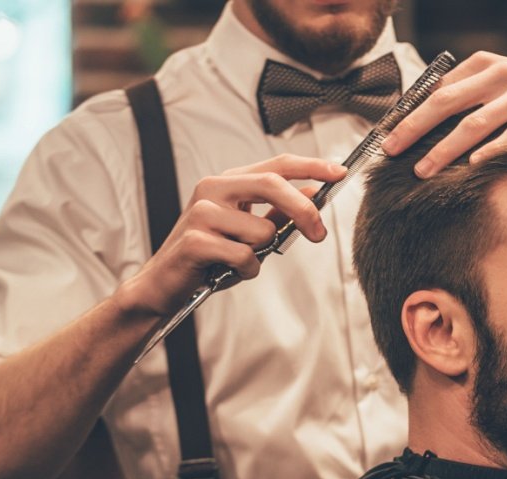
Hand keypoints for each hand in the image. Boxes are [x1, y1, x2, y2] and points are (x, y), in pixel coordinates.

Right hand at [114, 155, 343, 317]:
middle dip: (304, 210)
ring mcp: (201, 213)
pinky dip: (246, 270)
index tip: (340, 172)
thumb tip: (312, 191)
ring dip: (261, 253)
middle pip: (273, 185)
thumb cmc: (210, 258)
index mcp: (228, 183)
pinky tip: (227, 271)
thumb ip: (278, 212)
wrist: (166, 284)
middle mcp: (212, 189)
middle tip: (318, 235)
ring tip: (238, 260)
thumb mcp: (249, 232)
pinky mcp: (195, 239)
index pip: (276, 165)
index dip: (311, 166)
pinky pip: (245, 256)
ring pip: (262, 230)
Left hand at [379, 52, 506, 176]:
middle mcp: (504, 74)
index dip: (407, 112)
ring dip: (447, 148)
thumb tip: (419, 120)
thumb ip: (469, 98)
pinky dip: (495, 150)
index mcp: (485, 65)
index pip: (435, 89)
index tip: (385, 137)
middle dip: (415, 128)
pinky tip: (476, 166)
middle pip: (447, 102)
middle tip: (391, 152)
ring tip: (426, 170)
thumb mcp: (503, 92)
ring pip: (477, 122)